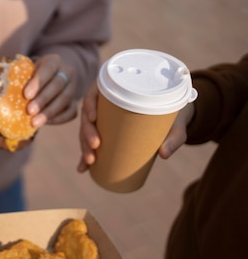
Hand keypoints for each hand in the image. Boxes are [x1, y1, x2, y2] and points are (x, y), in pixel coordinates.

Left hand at [24, 54, 77, 126]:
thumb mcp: (25, 70)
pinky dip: (59, 118)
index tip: (26, 95)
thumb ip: (17, 76)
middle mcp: (66, 72)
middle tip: (29, 111)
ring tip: (35, 122)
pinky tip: (46, 123)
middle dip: (43, 99)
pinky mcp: (74, 102)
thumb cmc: (30, 75)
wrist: (47, 79)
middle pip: (57, 85)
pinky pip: (71, 111)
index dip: (38, 82)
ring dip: (49, 111)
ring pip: (65, 99)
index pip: (48, 68)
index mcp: (53, 61)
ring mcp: (72, 87)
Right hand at [76, 85, 194, 172]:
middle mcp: (106, 104)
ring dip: (84, 146)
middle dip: (86, 132)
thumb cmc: (174, 116)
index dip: (89, 104)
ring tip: (90, 161)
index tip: (93, 118)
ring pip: (87, 131)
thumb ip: (175, 136)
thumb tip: (164, 154)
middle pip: (88, 115)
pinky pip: (92, 144)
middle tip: (95, 146)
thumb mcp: (176, 123)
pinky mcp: (106, 134)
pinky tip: (83, 168)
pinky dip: (86, 157)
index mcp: (118, 90)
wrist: (175, 121)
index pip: (95, 92)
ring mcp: (104, 120)